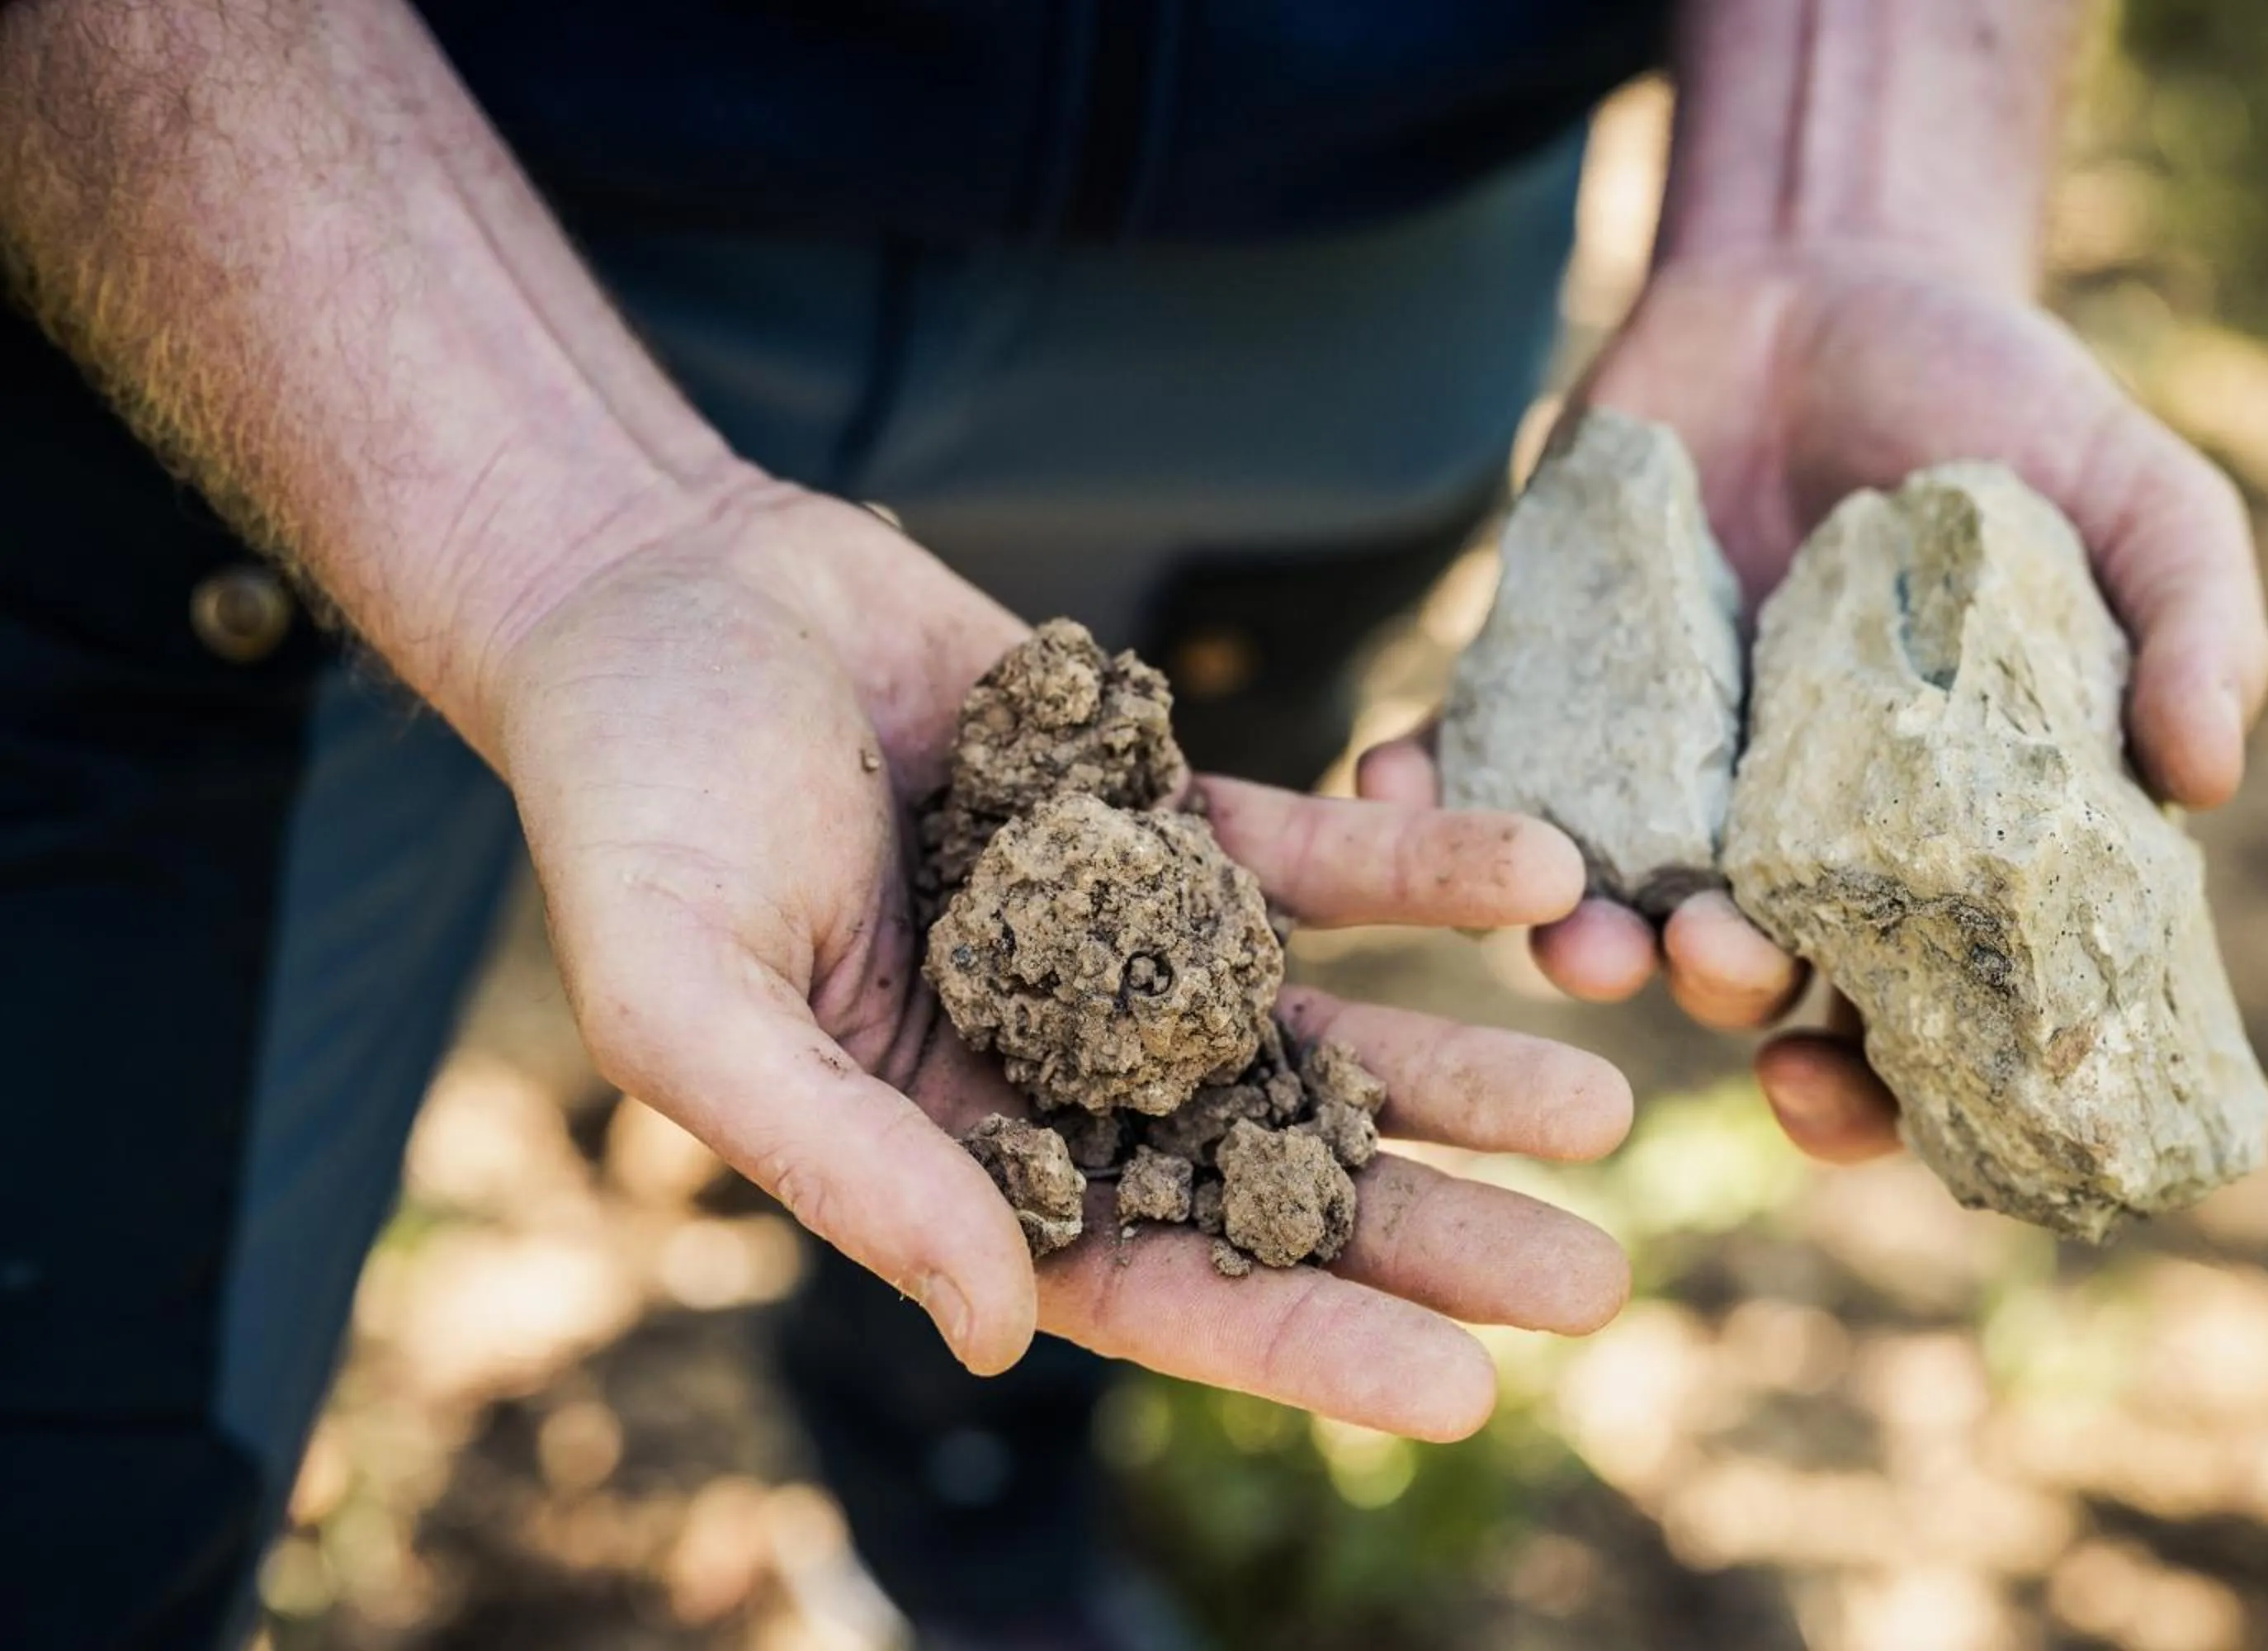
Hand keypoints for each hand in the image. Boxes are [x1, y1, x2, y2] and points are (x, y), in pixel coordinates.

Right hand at [487, 482, 1633, 1439]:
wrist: (663, 594)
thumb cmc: (633, 809)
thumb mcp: (689, 1002)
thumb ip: (842, 1167)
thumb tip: (995, 1330)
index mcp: (944, 1150)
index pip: (1143, 1280)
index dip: (1294, 1339)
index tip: (1454, 1391)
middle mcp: (1054, 1067)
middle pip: (1265, 1174)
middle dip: (1421, 1228)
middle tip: (1589, 1281)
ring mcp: (1120, 940)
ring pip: (1315, 1027)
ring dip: (1455, 1067)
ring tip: (1601, 1113)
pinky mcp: (1159, 815)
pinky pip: (1308, 856)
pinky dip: (1414, 868)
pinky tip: (1533, 870)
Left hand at [1362, 248, 2267, 1163]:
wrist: (1831, 278)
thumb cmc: (1998, 408)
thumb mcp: (2135, 497)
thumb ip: (2195, 621)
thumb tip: (2213, 775)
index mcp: (1914, 840)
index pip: (1896, 1011)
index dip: (1866, 1087)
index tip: (1833, 1094)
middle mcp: (1768, 833)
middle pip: (1731, 970)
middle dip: (1715, 995)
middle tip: (1716, 962)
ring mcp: (1645, 764)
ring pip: (1589, 895)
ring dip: (1568, 935)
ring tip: (1577, 932)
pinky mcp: (1543, 678)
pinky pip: (1461, 759)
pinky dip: (1413, 783)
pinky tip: (1388, 785)